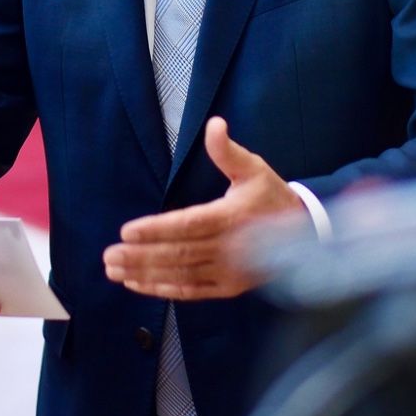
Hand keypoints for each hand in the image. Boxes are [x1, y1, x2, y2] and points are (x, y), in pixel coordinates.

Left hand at [102, 118, 307, 300]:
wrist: (305, 236)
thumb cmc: (270, 196)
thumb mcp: (253, 168)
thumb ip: (227, 151)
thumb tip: (214, 124)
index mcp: (232, 217)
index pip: (188, 225)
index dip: (157, 229)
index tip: (127, 231)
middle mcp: (230, 249)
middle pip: (179, 253)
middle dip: (141, 255)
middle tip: (109, 255)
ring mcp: (229, 273)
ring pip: (181, 274)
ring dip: (145, 274)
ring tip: (114, 270)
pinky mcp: (229, 287)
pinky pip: (192, 291)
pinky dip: (164, 289)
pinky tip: (138, 284)